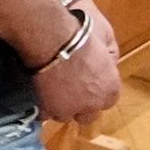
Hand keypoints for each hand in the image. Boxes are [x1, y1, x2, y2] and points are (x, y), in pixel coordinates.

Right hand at [33, 0, 120, 124]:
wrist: (51, 39)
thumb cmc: (80, 34)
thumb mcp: (106, 35)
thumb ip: (110, 54)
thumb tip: (109, 60)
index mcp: (110, 88)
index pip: (108, 101)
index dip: (97, 91)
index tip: (89, 82)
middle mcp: (92, 104)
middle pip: (88, 115)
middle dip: (81, 104)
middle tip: (71, 88)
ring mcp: (68, 109)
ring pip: (65, 115)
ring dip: (61, 105)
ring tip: (52, 90)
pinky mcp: (47, 109)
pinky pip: (44, 114)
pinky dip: (42, 106)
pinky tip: (38, 94)